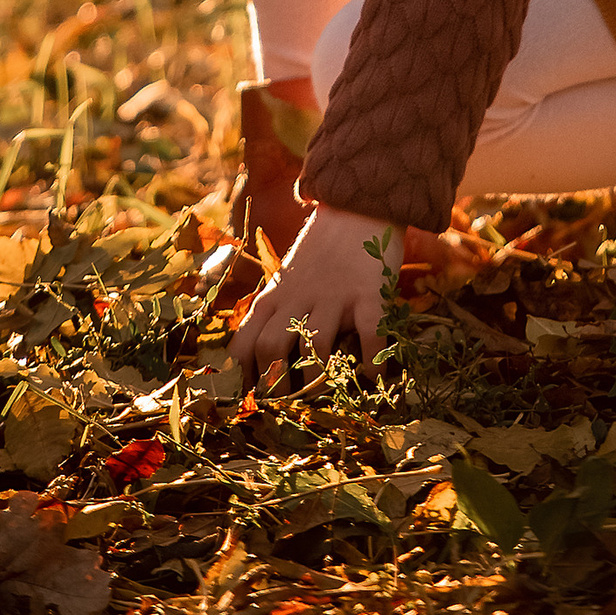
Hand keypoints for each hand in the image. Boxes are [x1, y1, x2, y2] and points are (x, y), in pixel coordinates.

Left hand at [228, 203, 400, 390]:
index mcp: (275, 297)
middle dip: (275, 384)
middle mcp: (299, 298)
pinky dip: (371, 359)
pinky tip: (373, 374)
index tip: (249, 403)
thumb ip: (274, 312)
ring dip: (317, 378)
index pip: (244, 342)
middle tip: (287, 409)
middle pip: (271, 347)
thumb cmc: (320, 251)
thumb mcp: (286, 278)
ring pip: (313, 345)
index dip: (242, 377)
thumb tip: (260, 362)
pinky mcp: (369, 292)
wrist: (356, 205)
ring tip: (325, 397)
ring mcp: (334, 295)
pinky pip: (369, 332)